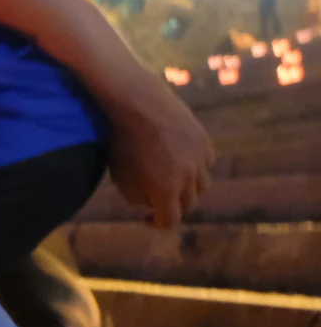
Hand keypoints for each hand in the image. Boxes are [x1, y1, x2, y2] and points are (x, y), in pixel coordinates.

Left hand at [104, 76, 215, 227]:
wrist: (138, 103)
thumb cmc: (122, 142)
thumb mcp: (121, 177)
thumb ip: (137, 196)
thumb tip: (151, 202)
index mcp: (166, 190)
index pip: (170, 220)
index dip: (157, 222)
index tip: (145, 217)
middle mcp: (189, 177)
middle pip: (188, 205)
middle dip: (173, 207)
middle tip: (158, 203)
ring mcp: (200, 158)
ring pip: (202, 186)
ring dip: (188, 190)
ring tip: (172, 184)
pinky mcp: (205, 140)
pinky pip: (206, 164)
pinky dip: (196, 169)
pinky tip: (181, 163)